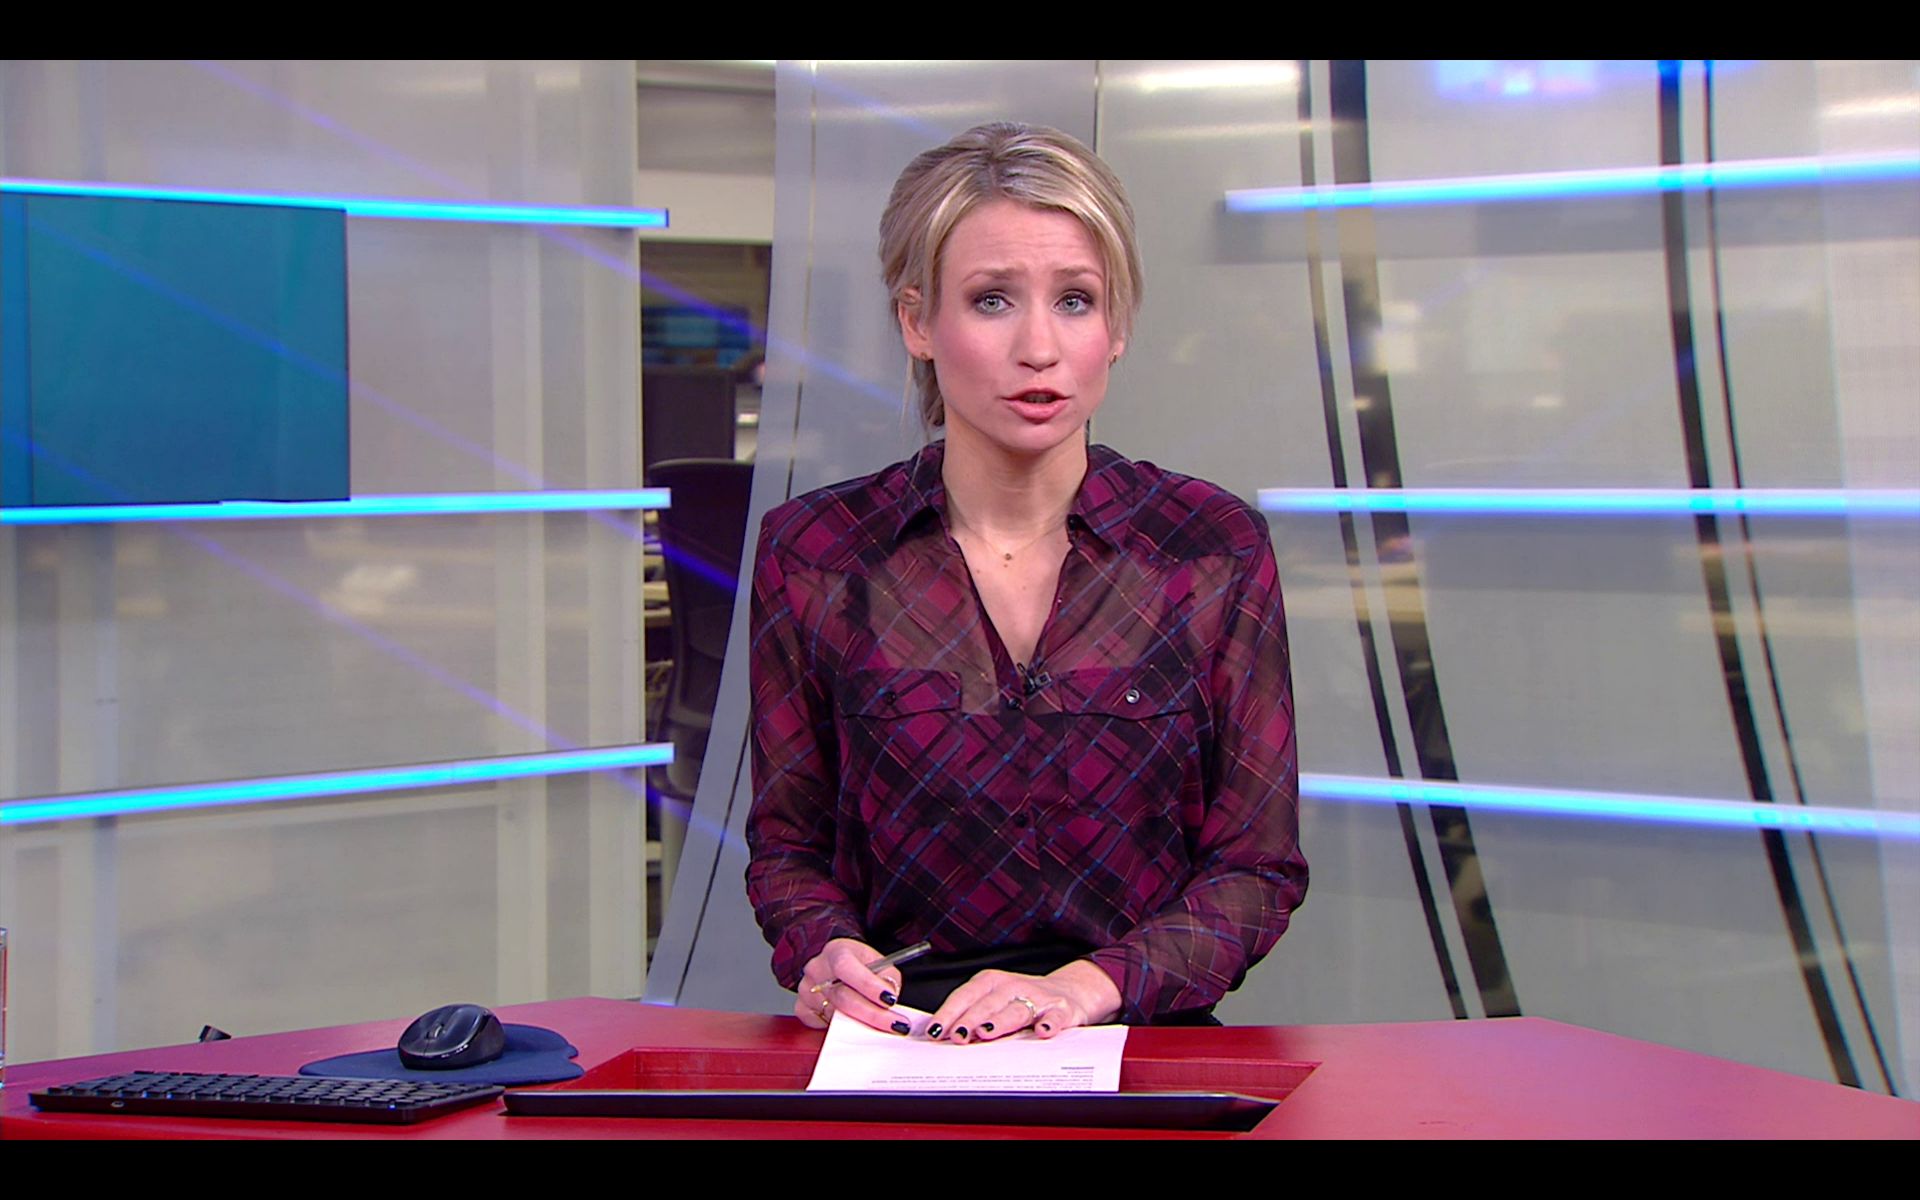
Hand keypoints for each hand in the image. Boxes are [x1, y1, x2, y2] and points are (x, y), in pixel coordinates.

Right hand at [794, 938, 908, 1034]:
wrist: (837, 964)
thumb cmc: (859, 964)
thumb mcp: (879, 961)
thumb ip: (888, 978)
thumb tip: (890, 1000)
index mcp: (836, 951)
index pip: (846, 968)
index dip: (868, 986)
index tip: (890, 1000)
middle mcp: (817, 969)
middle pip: (842, 997)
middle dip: (872, 1014)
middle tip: (896, 1024)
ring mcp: (806, 989)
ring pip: (834, 1015)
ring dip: (860, 1024)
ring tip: (882, 1027)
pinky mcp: (802, 1008)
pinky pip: (821, 1025)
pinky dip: (841, 1027)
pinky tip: (853, 1022)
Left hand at [925, 959, 1120, 1042]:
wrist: (1069, 992)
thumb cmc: (1023, 1000)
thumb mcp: (995, 1001)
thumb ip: (970, 1016)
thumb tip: (939, 1035)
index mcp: (991, 983)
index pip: (965, 996)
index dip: (949, 1013)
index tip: (935, 1030)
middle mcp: (1013, 987)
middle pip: (988, 1003)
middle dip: (970, 1019)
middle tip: (956, 1036)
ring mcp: (1038, 998)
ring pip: (1017, 1010)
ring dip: (1000, 1021)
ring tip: (987, 1032)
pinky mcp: (1061, 1010)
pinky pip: (1055, 1017)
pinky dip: (1049, 1023)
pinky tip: (1042, 1031)